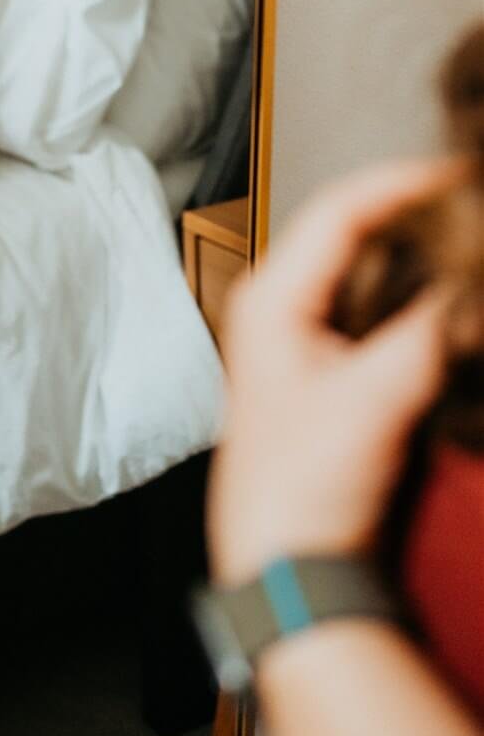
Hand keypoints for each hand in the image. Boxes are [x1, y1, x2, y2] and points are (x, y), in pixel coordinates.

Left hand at [208, 156, 462, 584]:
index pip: (339, 211)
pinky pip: (377, 305)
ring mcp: (303, 333)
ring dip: (418, 252)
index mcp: (272, 297)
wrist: (284, 561)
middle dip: (415, 213)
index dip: (399, 184)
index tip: (455, 173)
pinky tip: (449, 296)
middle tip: (467, 202)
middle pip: (354, 231)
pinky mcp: (330, 365)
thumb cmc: (301, 487)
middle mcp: (281, 303)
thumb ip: (423, 338)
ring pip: (369, 267)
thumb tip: (465, 285)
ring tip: (464, 237)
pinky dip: (415, 294)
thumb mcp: (372, 403)